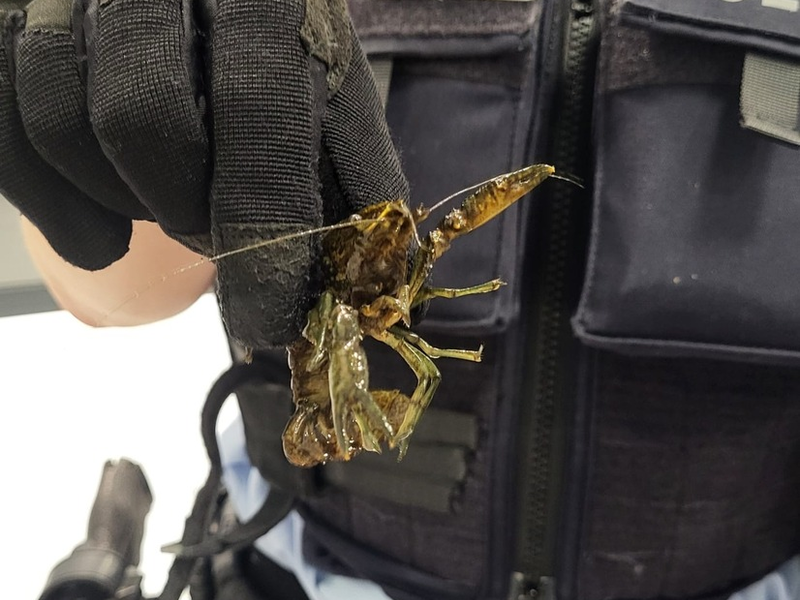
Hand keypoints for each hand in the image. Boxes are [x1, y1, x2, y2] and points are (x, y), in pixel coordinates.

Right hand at [0, 0, 407, 347]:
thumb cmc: (268, 47)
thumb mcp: (325, 86)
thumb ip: (350, 169)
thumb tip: (372, 276)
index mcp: (261, 0)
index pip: (262, 109)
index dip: (269, 224)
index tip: (273, 316)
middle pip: (151, 119)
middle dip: (190, 214)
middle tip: (214, 244)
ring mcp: (75, 0)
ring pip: (69, 124)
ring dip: (125, 204)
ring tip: (164, 217)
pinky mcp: (13, 28)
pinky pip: (10, 129)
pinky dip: (59, 210)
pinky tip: (103, 245)